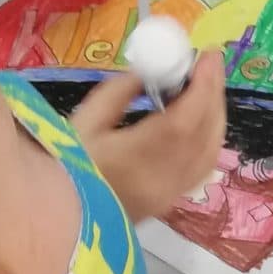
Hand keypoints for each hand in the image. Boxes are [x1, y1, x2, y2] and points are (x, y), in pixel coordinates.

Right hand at [73, 50, 226, 222]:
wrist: (58, 219)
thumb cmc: (62, 167)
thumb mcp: (84, 122)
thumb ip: (120, 92)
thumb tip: (151, 72)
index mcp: (135, 160)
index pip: (184, 120)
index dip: (203, 85)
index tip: (209, 55)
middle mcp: (162, 181)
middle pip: (204, 134)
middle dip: (213, 94)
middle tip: (211, 63)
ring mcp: (169, 195)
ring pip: (210, 152)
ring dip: (214, 115)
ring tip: (207, 86)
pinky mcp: (170, 202)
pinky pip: (203, 167)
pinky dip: (210, 138)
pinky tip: (202, 120)